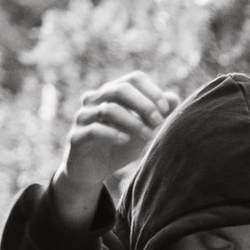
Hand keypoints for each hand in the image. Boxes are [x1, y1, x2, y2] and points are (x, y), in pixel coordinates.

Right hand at [51, 70, 177, 219]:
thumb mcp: (142, 129)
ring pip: (109, 109)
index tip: (166, 109)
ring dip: (133, 122)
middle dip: (144, 105)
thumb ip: (157, 113)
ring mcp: (83, 117)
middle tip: (158, 122)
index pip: (133, 79)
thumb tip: (173, 98)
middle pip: (120, 89)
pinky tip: (126, 140)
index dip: (152, 91)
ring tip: (148, 136)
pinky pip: (95, 129)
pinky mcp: (76, 137)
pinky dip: (113, 134)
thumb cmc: (120, 145)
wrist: (92, 171)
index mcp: (111, 92)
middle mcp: (94, 99)